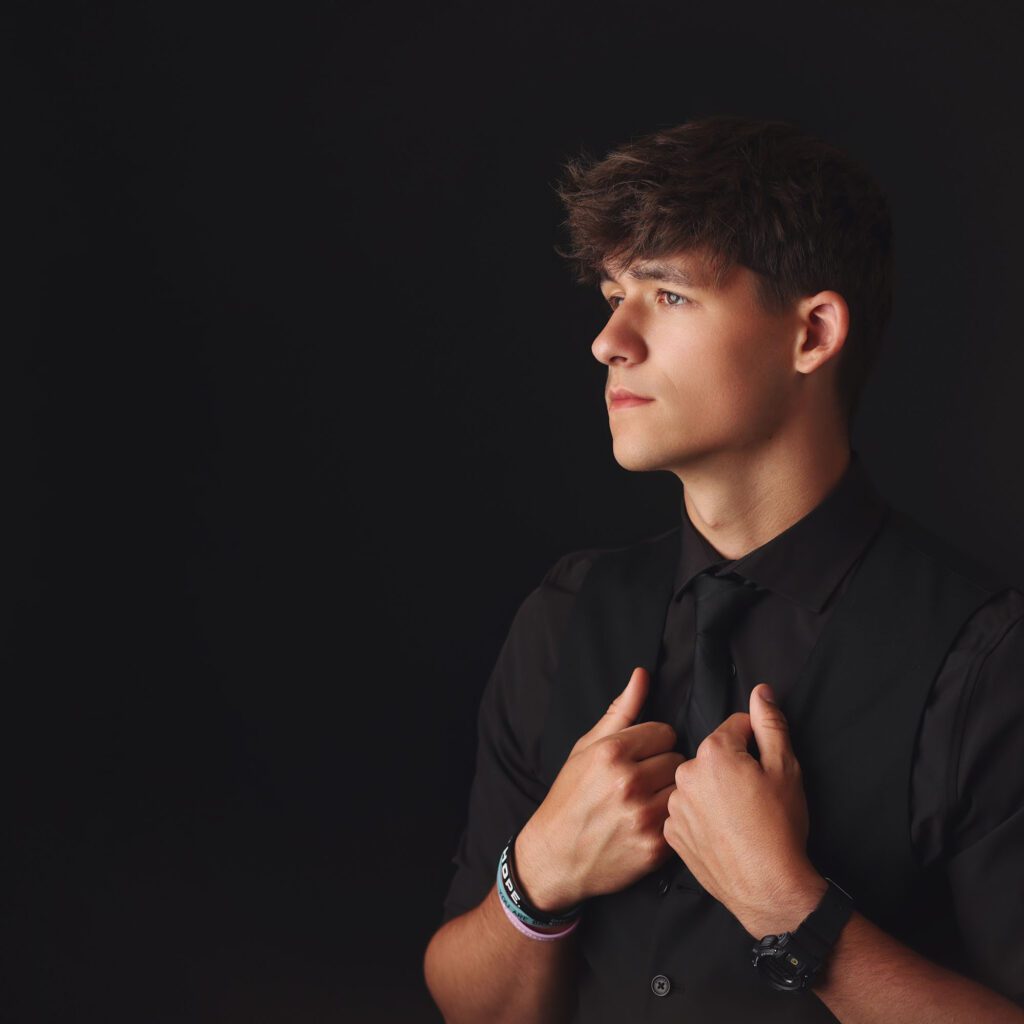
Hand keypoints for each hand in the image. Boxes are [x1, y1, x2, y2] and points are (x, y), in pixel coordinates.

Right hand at [515, 667, 685, 912]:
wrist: (554, 856)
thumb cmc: (570, 797)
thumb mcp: (586, 748)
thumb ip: (621, 711)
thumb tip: (643, 674)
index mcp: (612, 752)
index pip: (665, 732)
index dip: (653, 744)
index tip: (640, 757)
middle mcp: (629, 782)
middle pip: (677, 760)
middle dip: (662, 769)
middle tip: (642, 782)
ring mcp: (643, 816)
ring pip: (682, 790)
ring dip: (668, 795)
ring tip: (646, 803)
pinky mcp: (654, 847)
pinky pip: (680, 821)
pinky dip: (668, 822)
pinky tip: (647, 824)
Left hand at [663, 683, 826, 936]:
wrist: (768, 888)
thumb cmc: (780, 827)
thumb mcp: (787, 769)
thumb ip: (770, 723)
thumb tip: (761, 691)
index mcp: (714, 752)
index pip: (735, 728)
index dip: (756, 744)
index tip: (765, 767)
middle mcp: (686, 773)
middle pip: (713, 756)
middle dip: (732, 768)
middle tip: (754, 796)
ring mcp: (675, 805)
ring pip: (698, 784)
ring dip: (714, 792)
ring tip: (739, 818)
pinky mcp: (671, 833)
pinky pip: (686, 812)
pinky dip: (701, 818)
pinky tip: (723, 833)